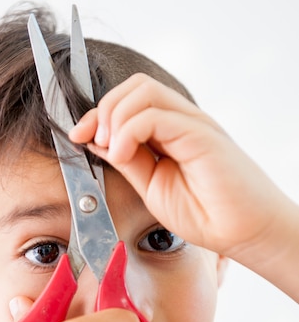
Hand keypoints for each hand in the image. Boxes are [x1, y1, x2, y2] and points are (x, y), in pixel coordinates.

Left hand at [70, 74, 292, 267]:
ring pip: (143, 91)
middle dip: (102, 110)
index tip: (76, 135)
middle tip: (91, 140)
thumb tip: (96, 140)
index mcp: (170, 132)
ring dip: (114, 117)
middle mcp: (182, 121)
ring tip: (111, 149)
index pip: (129, 102)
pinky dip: (128, 130)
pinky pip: (155, 115)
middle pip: (134, 87)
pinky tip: (123, 154)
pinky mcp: (201, 134)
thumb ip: (127, 161)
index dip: (97, 114)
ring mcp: (193, 124)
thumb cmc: (206, 215)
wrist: (244, 233)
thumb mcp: (152, 187)